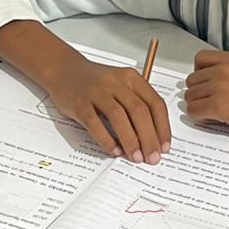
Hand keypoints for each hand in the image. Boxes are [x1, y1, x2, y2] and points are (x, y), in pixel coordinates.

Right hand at [43, 55, 170, 163]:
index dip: (162, 128)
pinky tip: (114, 150)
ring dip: (130, 141)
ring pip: (119, 117)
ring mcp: (97, 92)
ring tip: (136, 157)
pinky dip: (106, 139)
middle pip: (139, 112)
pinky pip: (95, 123)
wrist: (63, 70)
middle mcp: (116, 82)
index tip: (164, 146)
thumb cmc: (96, 82)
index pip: (155, 104)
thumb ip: (136, 106)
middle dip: (149, 138)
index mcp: (131, 78)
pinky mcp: (79, 103)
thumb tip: (151, 138)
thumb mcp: (121, 86)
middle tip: (152, 158)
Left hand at [183, 51, 228, 132]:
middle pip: (192, 79)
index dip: (199, 72)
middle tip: (208, 100)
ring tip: (210, 110)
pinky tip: (210, 117)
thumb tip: (208, 79)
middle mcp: (224, 70)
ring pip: (190, 95)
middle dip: (198, 91)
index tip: (204, 82)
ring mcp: (220, 87)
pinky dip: (198, 116)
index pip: (201, 58)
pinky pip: (193, 110)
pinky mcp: (217, 105)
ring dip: (197, 104)